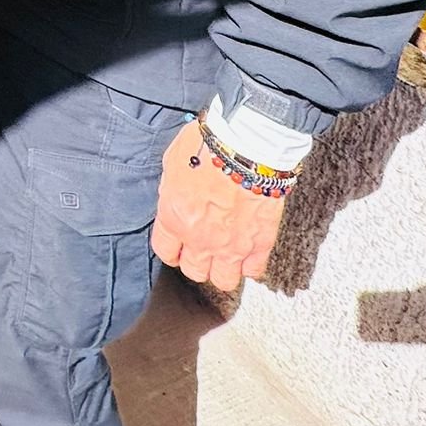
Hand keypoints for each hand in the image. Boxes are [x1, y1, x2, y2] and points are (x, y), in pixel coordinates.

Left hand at [151, 121, 284, 290]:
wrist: (247, 144)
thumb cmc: (207, 146)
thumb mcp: (172, 164)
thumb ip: (172, 193)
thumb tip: (176, 201)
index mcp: (174, 217)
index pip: (165, 251)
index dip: (172, 249)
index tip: (177, 245)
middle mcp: (200, 238)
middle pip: (194, 271)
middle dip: (196, 259)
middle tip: (202, 247)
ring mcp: (232, 245)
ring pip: (224, 280)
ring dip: (223, 268)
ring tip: (225, 253)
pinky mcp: (260, 243)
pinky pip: (254, 271)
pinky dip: (250, 264)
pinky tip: (248, 251)